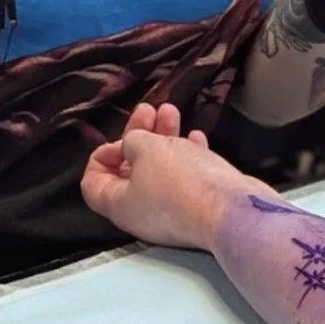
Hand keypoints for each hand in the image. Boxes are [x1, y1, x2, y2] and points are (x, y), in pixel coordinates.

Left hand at [81, 103, 269, 250]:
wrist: (232, 210)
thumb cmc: (181, 181)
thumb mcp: (145, 147)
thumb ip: (132, 140)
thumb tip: (134, 145)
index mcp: (120, 204)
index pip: (93, 183)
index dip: (101, 155)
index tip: (120, 139)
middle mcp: (142, 212)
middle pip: (129, 171)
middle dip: (137, 136)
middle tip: (148, 111)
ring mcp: (171, 211)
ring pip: (160, 169)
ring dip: (163, 138)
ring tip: (170, 111)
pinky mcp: (198, 205)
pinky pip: (186, 176)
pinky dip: (187, 154)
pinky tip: (195, 137)